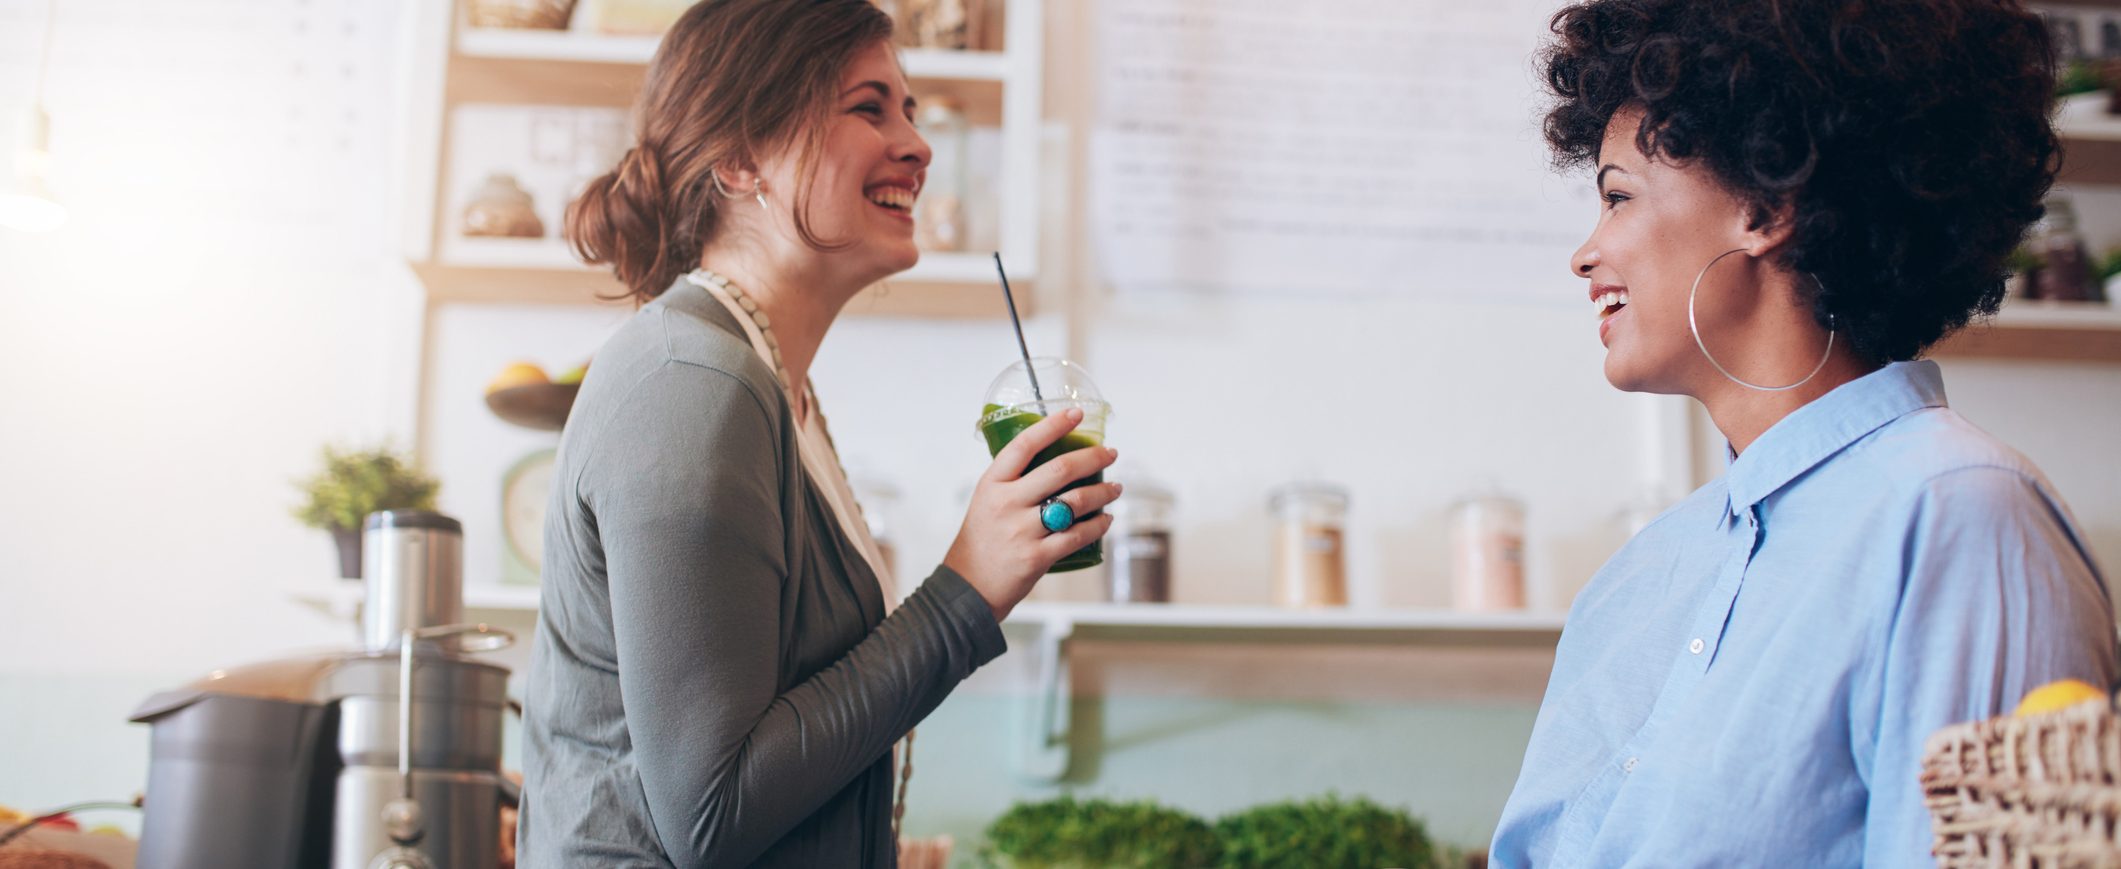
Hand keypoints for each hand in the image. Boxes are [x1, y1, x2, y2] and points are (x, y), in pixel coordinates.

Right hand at [943, 407, 1120, 621]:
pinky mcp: (1037, 557)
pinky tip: (1107, 519)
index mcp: (992, 483)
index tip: (1076, 413)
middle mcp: (1007, 503)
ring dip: (1103, 492)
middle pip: (1060, 469)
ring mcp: (1022, 530)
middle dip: (1093, 457)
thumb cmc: (981, 541)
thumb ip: (1013, 482)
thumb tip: (1053, 462)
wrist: (968, 587)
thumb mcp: (986, 501)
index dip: (1053, 425)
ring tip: (1115, 488)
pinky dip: (1098, 526)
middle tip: (1111, 453)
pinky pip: (1078, 535)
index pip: (1024, 444)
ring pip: (1075, 502)